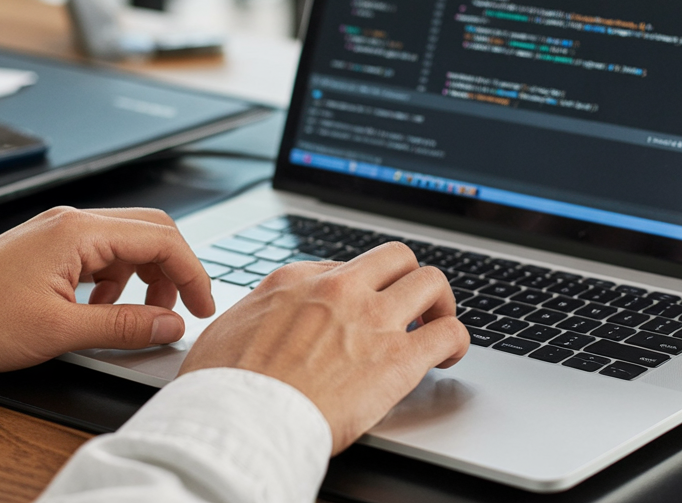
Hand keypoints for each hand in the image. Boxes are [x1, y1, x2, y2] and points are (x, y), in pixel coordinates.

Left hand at [0, 206, 213, 371]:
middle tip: (183, 310)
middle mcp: (73, 222)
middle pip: (151, 232)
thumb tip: (169, 325)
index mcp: (81, 232)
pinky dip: (117, 280)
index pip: (162, 239)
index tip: (202, 307)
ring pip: (127, 244)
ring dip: (145, 277)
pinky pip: (101, 254)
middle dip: (174, 271)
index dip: (192, 274)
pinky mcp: (48, 247)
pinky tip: (103, 309)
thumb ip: (123, 325)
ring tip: (141, 316)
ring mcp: (60, 232)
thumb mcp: (60, 331)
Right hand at [178, 241, 469, 453]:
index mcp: (297, 281)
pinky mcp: (399, 358)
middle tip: (410, 305)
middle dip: (408, 278)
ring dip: (440, 303)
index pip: (344, 268)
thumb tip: (260, 320)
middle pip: (396, 258)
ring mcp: (373, 319)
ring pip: (431, 281)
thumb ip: (255, 315)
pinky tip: (448, 357)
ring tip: (437, 325)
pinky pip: (449, 333)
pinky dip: (457, 341)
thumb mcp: (226, 330)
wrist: (241, 422)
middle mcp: (340, 290)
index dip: (357, 291)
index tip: (359, 310)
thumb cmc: (224, 389)